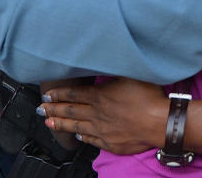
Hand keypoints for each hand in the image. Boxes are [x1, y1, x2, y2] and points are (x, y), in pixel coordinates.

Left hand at [41, 78, 167, 153]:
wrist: (160, 122)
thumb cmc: (148, 97)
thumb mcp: (130, 74)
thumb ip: (115, 69)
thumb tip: (105, 59)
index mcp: (100, 96)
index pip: (73, 95)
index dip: (59, 95)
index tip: (47, 95)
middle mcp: (97, 114)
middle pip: (71, 111)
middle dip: (53, 109)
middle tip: (41, 109)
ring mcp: (103, 130)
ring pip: (77, 127)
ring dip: (61, 124)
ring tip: (49, 122)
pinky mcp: (111, 143)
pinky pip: (92, 141)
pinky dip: (82, 138)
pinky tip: (78, 136)